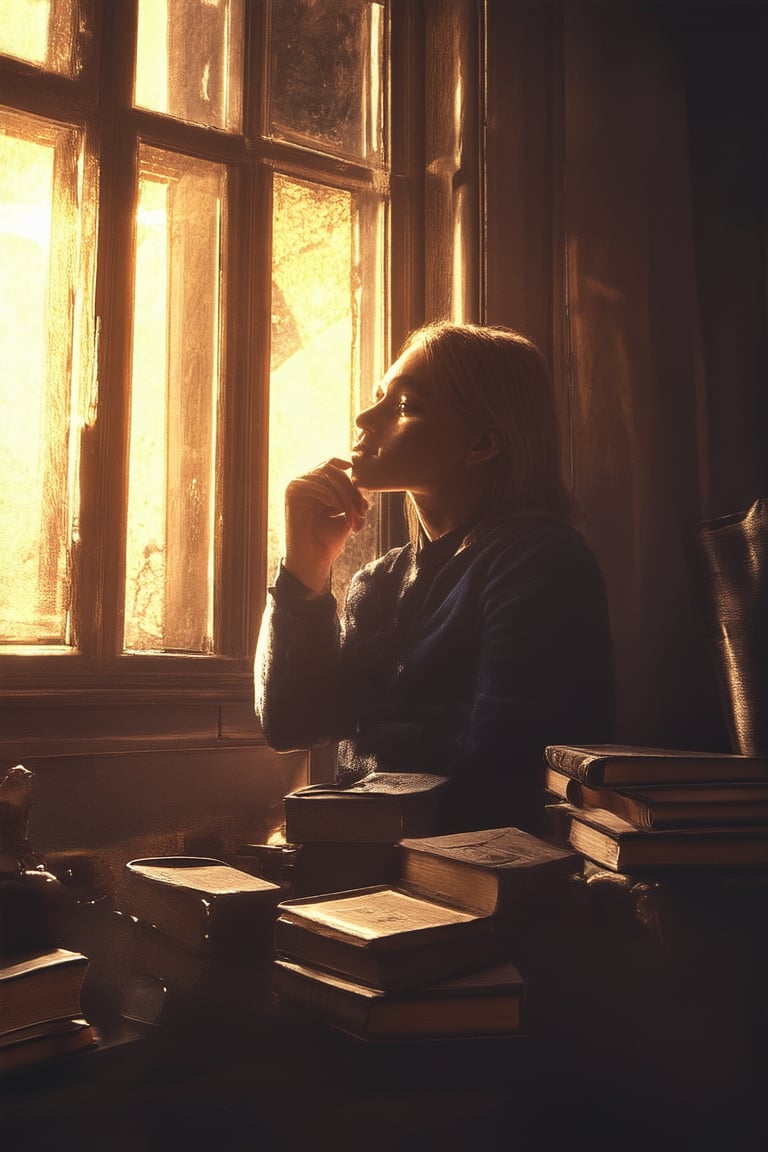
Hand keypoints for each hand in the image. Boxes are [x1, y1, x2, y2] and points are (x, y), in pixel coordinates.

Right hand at [284, 458, 368, 592]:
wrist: (313, 562)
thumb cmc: (329, 541)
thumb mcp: (346, 514)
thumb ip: (351, 494)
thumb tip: (356, 475)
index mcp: (317, 485)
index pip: (335, 467)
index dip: (352, 482)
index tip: (363, 504)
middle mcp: (305, 482)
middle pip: (333, 470)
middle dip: (351, 491)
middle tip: (361, 512)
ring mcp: (297, 486)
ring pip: (326, 476)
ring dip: (344, 496)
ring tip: (351, 517)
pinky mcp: (291, 494)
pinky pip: (315, 484)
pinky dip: (330, 496)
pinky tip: (336, 511)